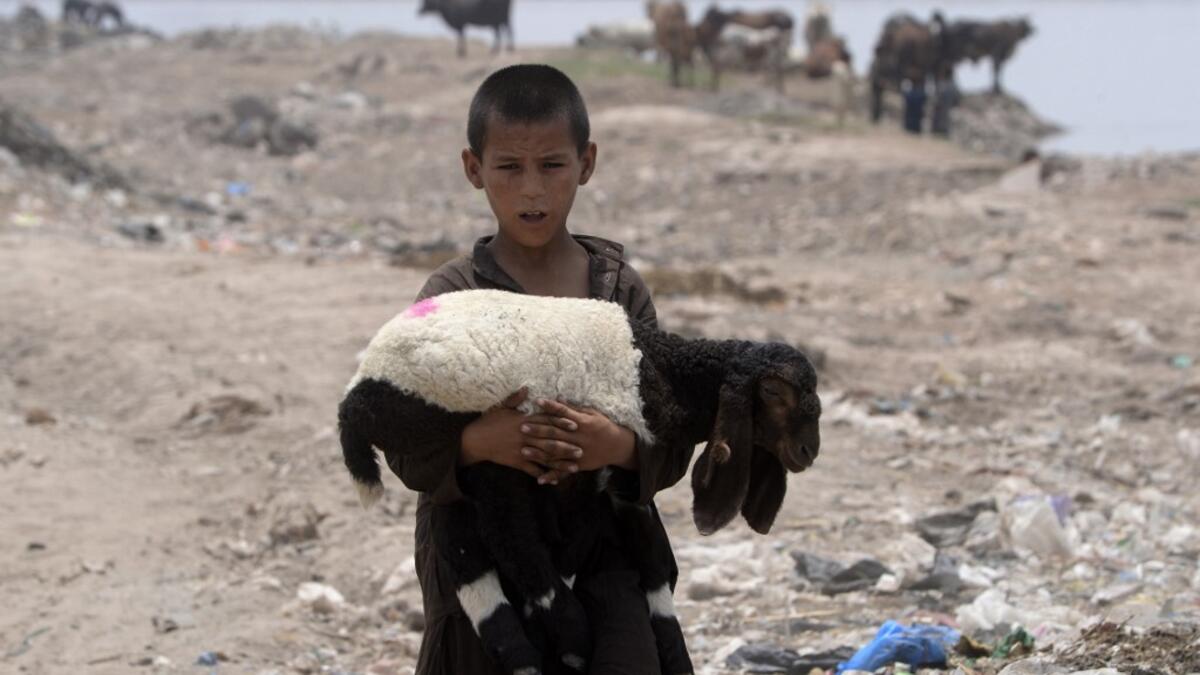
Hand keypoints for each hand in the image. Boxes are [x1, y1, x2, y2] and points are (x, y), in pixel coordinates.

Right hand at [459, 389, 580, 480]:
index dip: (561, 422)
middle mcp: (525, 435)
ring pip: (544, 457)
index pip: (546, 420)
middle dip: (566, 445)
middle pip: (549, 440)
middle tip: (582, 449)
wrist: (474, 440)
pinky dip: (543, 475)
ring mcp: (521, 450)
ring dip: (560, 463)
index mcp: (524, 421)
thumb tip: (527, 388)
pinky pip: (532, 470)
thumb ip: (516, 399)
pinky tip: (555, 480)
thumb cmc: (489, 421)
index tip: (575, 424)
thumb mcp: (501, 407)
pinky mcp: (516, 462)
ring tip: (574, 467)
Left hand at [519, 398, 637, 484]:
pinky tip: (539, 478)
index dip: (551, 406)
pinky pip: (564, 471)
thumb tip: (559, 398)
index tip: (537, 402)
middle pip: (556, 433)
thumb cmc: (603, 426)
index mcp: (583, 422)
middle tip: (522, 427)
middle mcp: (579, 438)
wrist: (618, 446)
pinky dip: (552, 475)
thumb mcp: (592, 413)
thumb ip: (574, 409)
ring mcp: (579, 452)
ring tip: (524, 451)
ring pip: (556, 453)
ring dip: (539, 453)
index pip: (564, 412)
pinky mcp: (579, 465)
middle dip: (539, 430)